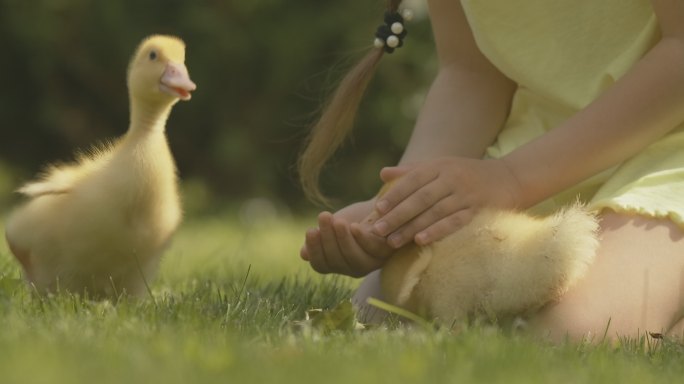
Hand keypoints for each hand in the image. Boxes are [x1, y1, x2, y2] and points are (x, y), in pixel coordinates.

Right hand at [300, 201, 395, 276]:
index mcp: (336, 264)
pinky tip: (355, 226)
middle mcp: (352, 268)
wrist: (381, 208)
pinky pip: (372, 250)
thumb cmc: (353, 219)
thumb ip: (320, 239)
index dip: (314, 250)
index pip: (320, 265)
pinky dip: (362, 239)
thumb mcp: (333, 227)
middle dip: (328, 238)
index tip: (310, 230)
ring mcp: (371, 263)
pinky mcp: (386, 253)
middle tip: (323, 216)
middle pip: (336, 261)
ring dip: (344, 240)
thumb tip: (303, 254)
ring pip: (354, 258)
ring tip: (338, 221)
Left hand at [372, 156, 521, 247]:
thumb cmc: (467, 174)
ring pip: (434, 212)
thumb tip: (382, 173)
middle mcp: (451, 178)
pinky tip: (421, 241)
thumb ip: (411, 171)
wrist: (509, 178)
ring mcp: (465, 195)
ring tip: (392, 242)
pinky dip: (437, 231)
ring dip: (411, 227)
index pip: (412, 180)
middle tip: (377, 230)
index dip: (394, 195)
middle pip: (420, 198)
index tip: (377, 209)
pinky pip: (454, 222)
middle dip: (397, 215)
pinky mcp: (478, 210)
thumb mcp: (440, 166)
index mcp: (439, 166)